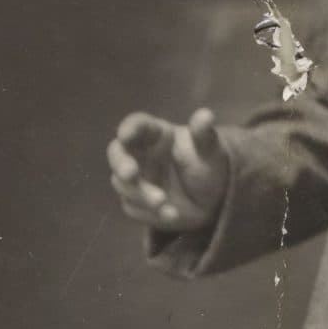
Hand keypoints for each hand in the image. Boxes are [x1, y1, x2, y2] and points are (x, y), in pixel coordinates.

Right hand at [107, 106, 229, 234]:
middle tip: (130, 174)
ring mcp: (135, 179)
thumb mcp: (209, 149)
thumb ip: (203, 134)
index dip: (129, 128)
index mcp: (154, 133)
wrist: (211, 199)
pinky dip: (151, 213)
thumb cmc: (207, 164)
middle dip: (121, 163)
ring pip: (123, 185)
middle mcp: (138, 154)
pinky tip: (171, 213)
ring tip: (164, 202)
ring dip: (142, 194)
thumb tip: (206, 115)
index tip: (126, 134)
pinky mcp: (135, 202)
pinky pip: (134, 207)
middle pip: (117, 153)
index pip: (137, 124)